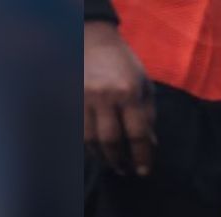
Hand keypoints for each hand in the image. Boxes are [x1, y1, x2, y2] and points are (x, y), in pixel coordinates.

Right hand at [84, 21, 154, 175]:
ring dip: (101, 156)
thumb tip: (151, 145)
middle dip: (119, 160)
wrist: (93, 40)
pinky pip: (77, 129)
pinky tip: (96, 150)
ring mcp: (83, 98)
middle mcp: (105, 97)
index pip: (137, 134)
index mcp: (129, 93)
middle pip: (111, 140)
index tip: (143, 172)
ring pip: (90, 138)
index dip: (141, 156)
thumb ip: (148, 116)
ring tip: (111, 163)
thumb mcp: (145, 86)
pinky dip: (87, 144)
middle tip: (125, 170)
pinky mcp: (69, 98)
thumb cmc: (125, 65)